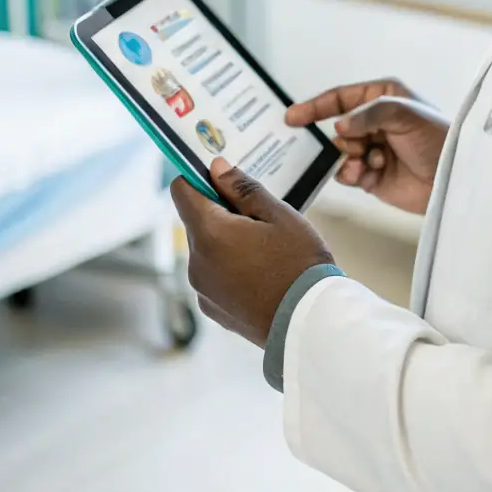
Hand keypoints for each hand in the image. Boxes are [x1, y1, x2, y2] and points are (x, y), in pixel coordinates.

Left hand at [170, 158, 333, 346]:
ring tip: (267, 249)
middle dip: (222, 211)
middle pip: (197, 221)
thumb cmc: (299, 265)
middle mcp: (197, 263)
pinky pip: (214, 276)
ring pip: (207, 249)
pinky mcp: (213, 309)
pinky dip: (230, 268)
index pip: (182, 191)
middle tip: (260, 218)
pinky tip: (262, 273)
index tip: (222, 179)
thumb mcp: (278, 215)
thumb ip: (242, 188)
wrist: (310, 323)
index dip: (198, 177)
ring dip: (227, 241)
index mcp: (210, 234)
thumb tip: (216, 167)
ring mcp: (203, 290)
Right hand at [287, 79, 449, 215]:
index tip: (291, 117)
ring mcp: (371, 149)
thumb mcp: (405, 114)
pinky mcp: (371, 175)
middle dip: (342, 140)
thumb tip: (338, 126)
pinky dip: (352, 174)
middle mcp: (373, 122)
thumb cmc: (436, 137)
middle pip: (336, 129)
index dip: (314, 107)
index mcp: (380, 98)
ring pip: (339, 153)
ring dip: (349, 158)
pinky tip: (368, 174)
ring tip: (368, 163)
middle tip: (357, 147)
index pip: (339, 98)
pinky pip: (347, 174)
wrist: (453, 178)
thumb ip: (368, 115)